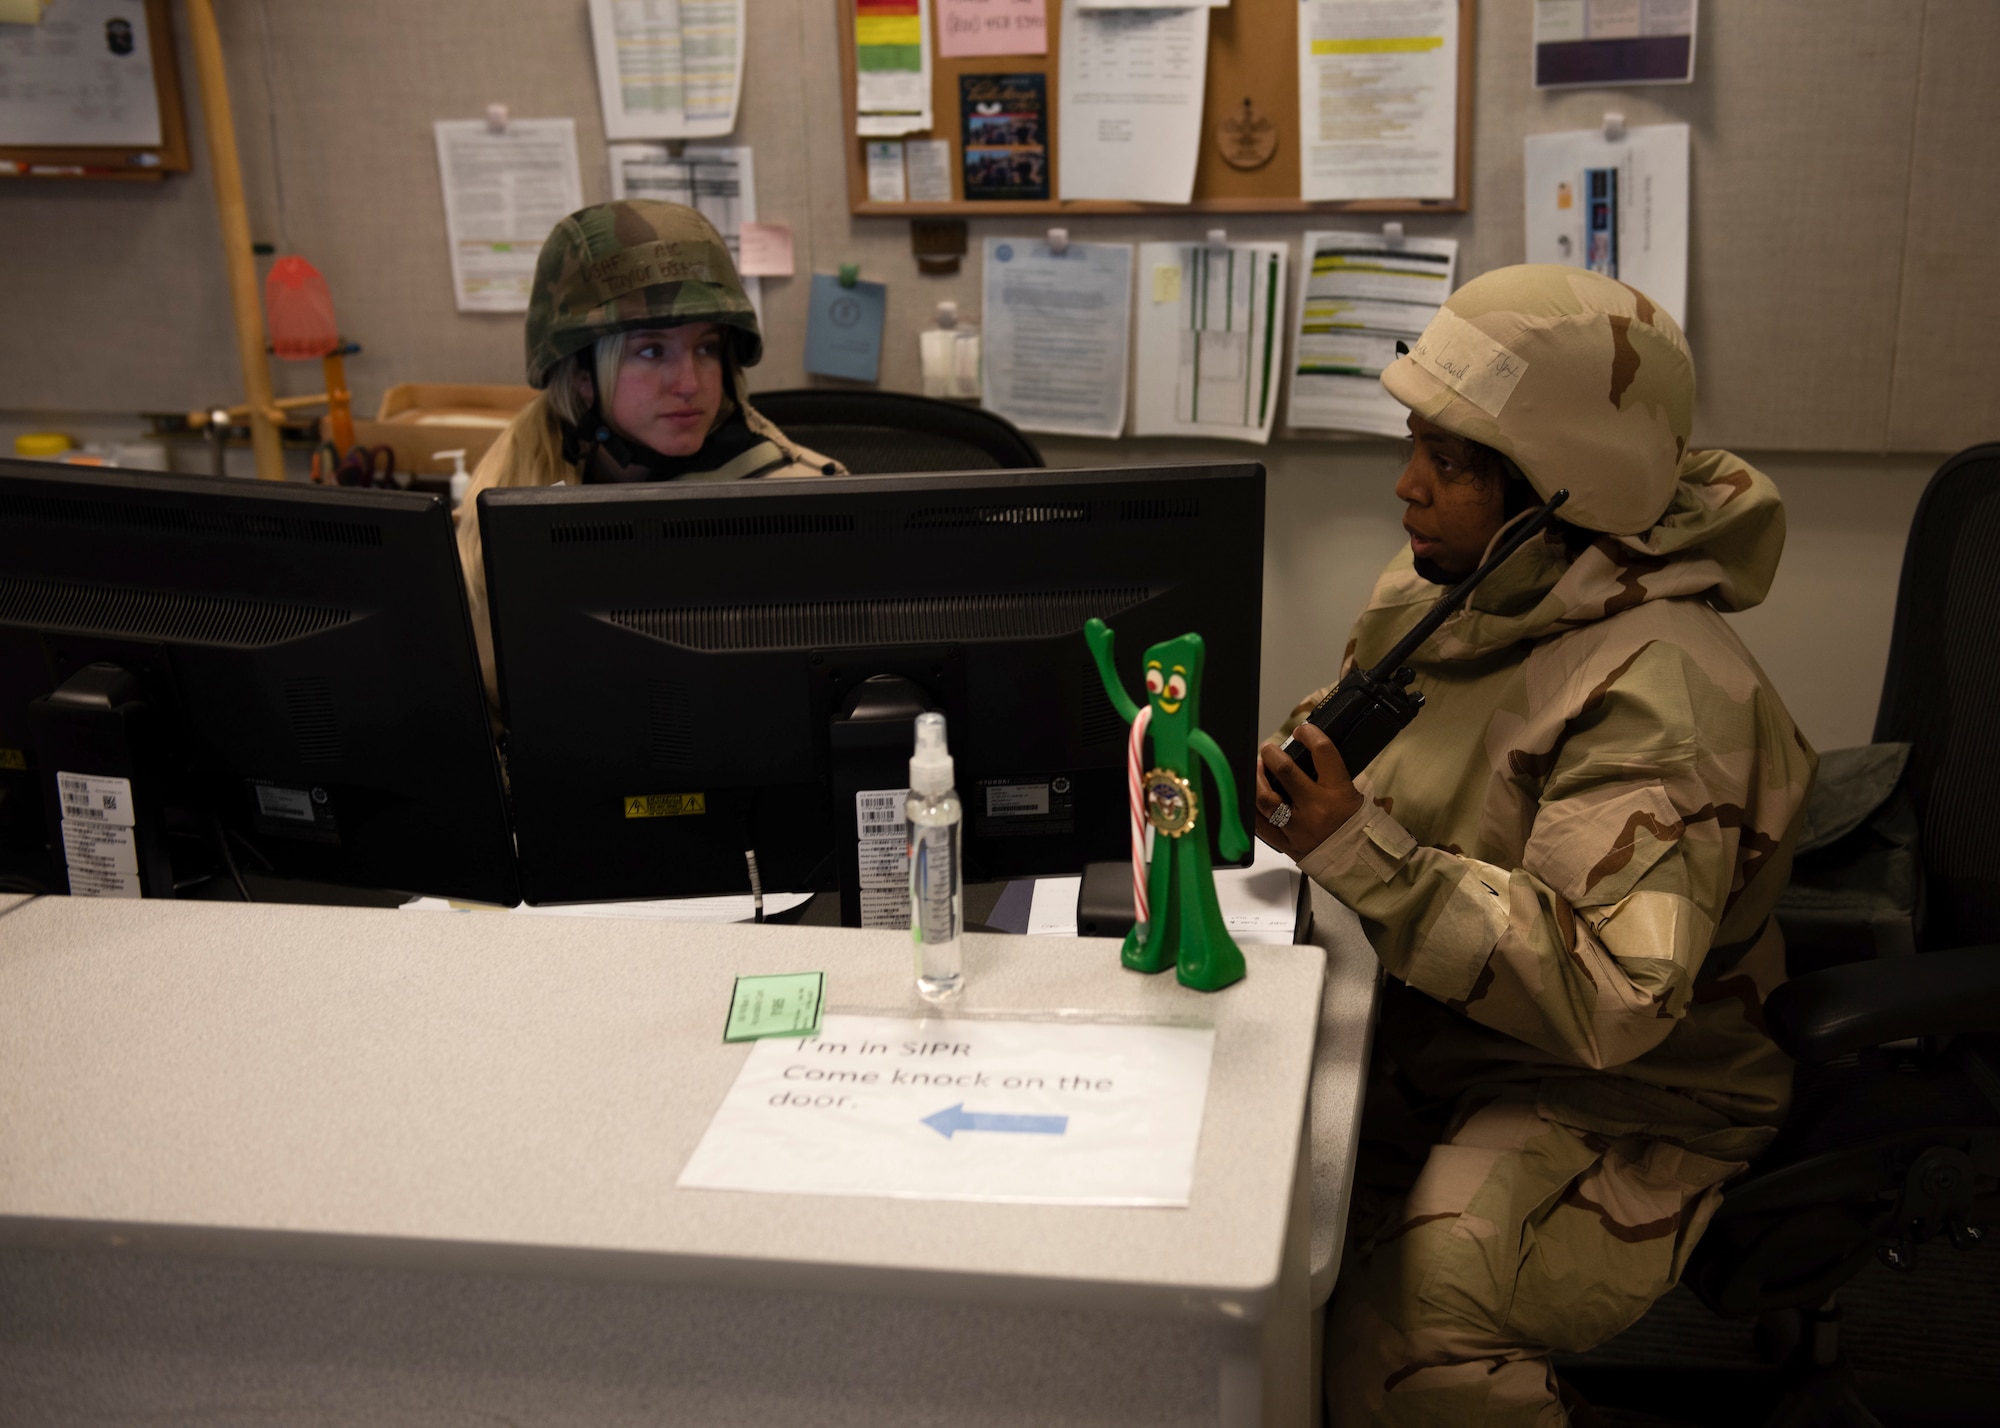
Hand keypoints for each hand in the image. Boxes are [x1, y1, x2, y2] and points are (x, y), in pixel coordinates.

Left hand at [1254, 724, 1364, 859]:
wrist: (1358, 864)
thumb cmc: (1356, 826)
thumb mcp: (1354, 796)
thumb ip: (1332, 777)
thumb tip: (1309, 753)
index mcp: (1339, 793)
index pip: (1323, 752)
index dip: (1309, 734)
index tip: (1302, 731)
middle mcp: (1315, 809)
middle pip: (1285, 771)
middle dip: (1272, 754)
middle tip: (1268, 749)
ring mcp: (1297, 828)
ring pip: (1265, 798)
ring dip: (1256, 779)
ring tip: (1256, 769)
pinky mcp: (1285, 844)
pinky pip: (1259, 825)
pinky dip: (1251, 808)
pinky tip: (1251, 796)